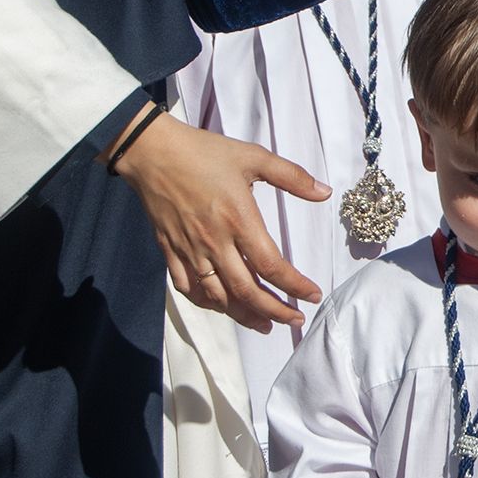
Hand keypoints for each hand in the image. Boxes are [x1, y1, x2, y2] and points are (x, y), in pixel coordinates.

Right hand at [108, 108, 328, 331]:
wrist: (151, 151)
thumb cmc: (204, 152)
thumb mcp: (253, 156)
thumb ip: (292, 176)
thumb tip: (325, 192)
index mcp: (238, 219)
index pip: (271, 265)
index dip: (295, 286)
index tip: (313, 295)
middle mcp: (214, 242)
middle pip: (246, 291)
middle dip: (274, 311)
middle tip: (295, 321)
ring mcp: (189, 250)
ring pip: (218, 296)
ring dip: (243, 315)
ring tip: (265, 325)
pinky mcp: (170, 251)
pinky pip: (188, 288)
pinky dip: (208, 303)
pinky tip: (223, 307)